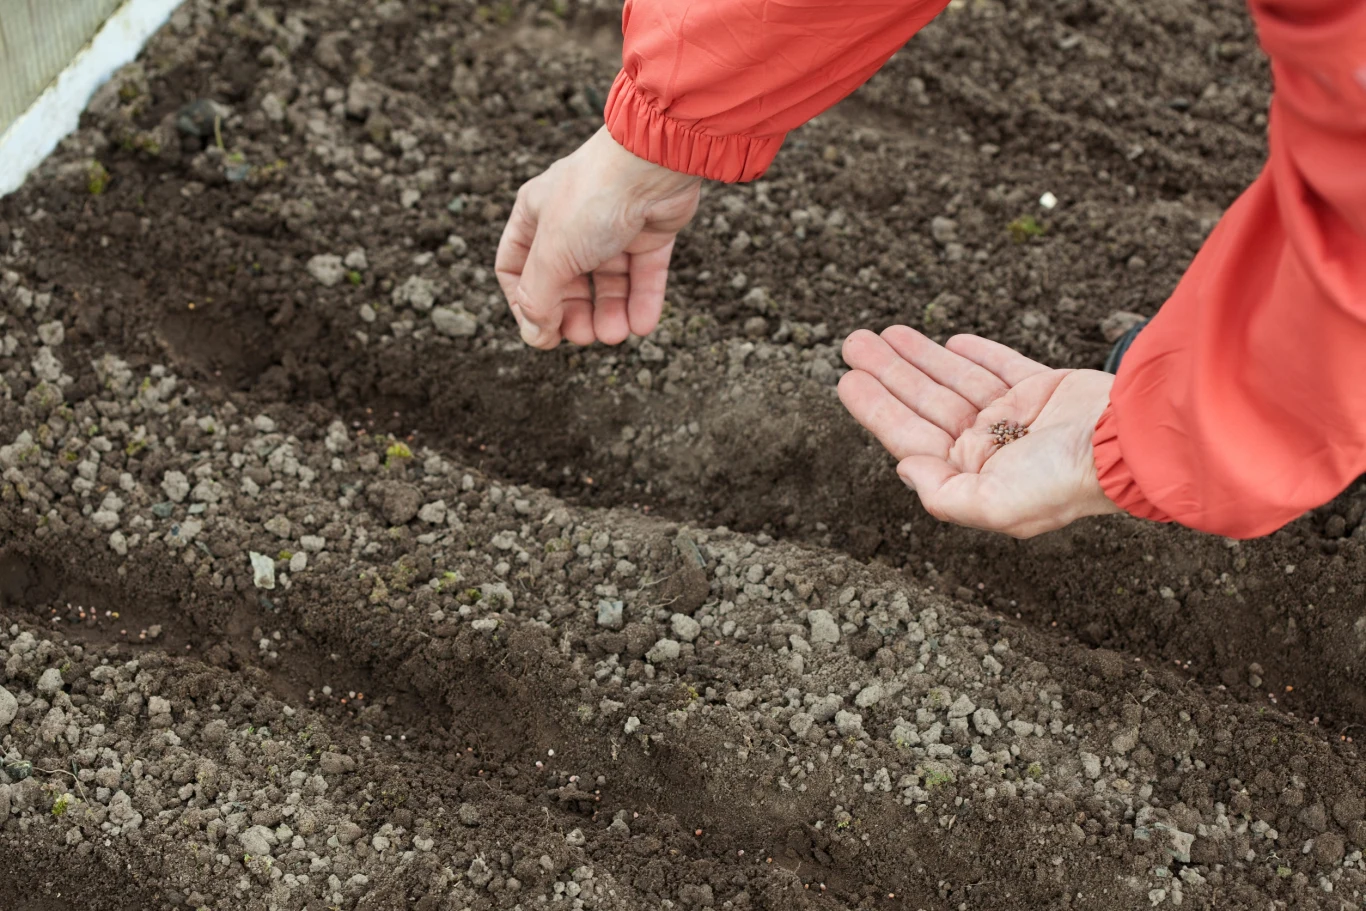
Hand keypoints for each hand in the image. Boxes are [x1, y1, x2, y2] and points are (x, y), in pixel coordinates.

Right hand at [496, 128, 701, 348]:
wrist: (653, 163)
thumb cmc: (593, 198)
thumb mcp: (552, 253)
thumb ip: (539, 298)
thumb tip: (535, 335)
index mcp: (535, 216)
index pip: (516, 268)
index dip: (525, 304)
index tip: (541, 331)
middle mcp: (571, 220)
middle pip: (565, 282)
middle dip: (573, 314)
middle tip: (584, 336)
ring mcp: (612, 226)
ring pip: (607, 282)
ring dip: (610, 313)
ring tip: (616, 335)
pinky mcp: (649, 231)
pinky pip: (642, 275)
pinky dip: (642, 301)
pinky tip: (643, 325)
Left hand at [838, 326, 1120, 537]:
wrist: (1132, 443)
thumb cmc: (1064, 480)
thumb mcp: (996, 506)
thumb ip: (944, 494)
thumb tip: (904, 468)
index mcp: (974, 476)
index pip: (911, 436)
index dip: (876, 408)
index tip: (847, 380)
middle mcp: (992, 447)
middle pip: (925, 403)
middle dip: (888, 373)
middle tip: (853, 342)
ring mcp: (1019, 417)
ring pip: (955, 381)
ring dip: (919, 357)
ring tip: (884, 332)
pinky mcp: (1046, 389)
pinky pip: (1001, 366)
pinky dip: (975, 353)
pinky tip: (948, 342)